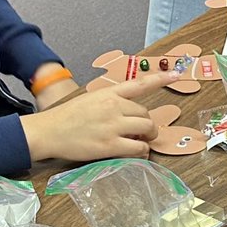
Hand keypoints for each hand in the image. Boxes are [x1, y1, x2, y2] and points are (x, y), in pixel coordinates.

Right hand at [19, 72, 172, 162]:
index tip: (178, 74)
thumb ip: (112, 102)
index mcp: (109, 93)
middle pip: (145, 113)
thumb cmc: (68, 117)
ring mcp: (114, 126)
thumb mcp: (91, 100)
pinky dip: (142, 151)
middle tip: (138, 131)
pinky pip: (138, 147)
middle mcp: (114, 106)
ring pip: (146, 128)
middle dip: (146, 123)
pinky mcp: (111, 145)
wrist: (49, 131)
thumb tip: (130, 113)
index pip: (140, 83)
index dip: (161, 79)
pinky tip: (137, 152)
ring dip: (148, 136)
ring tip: (140, 141)